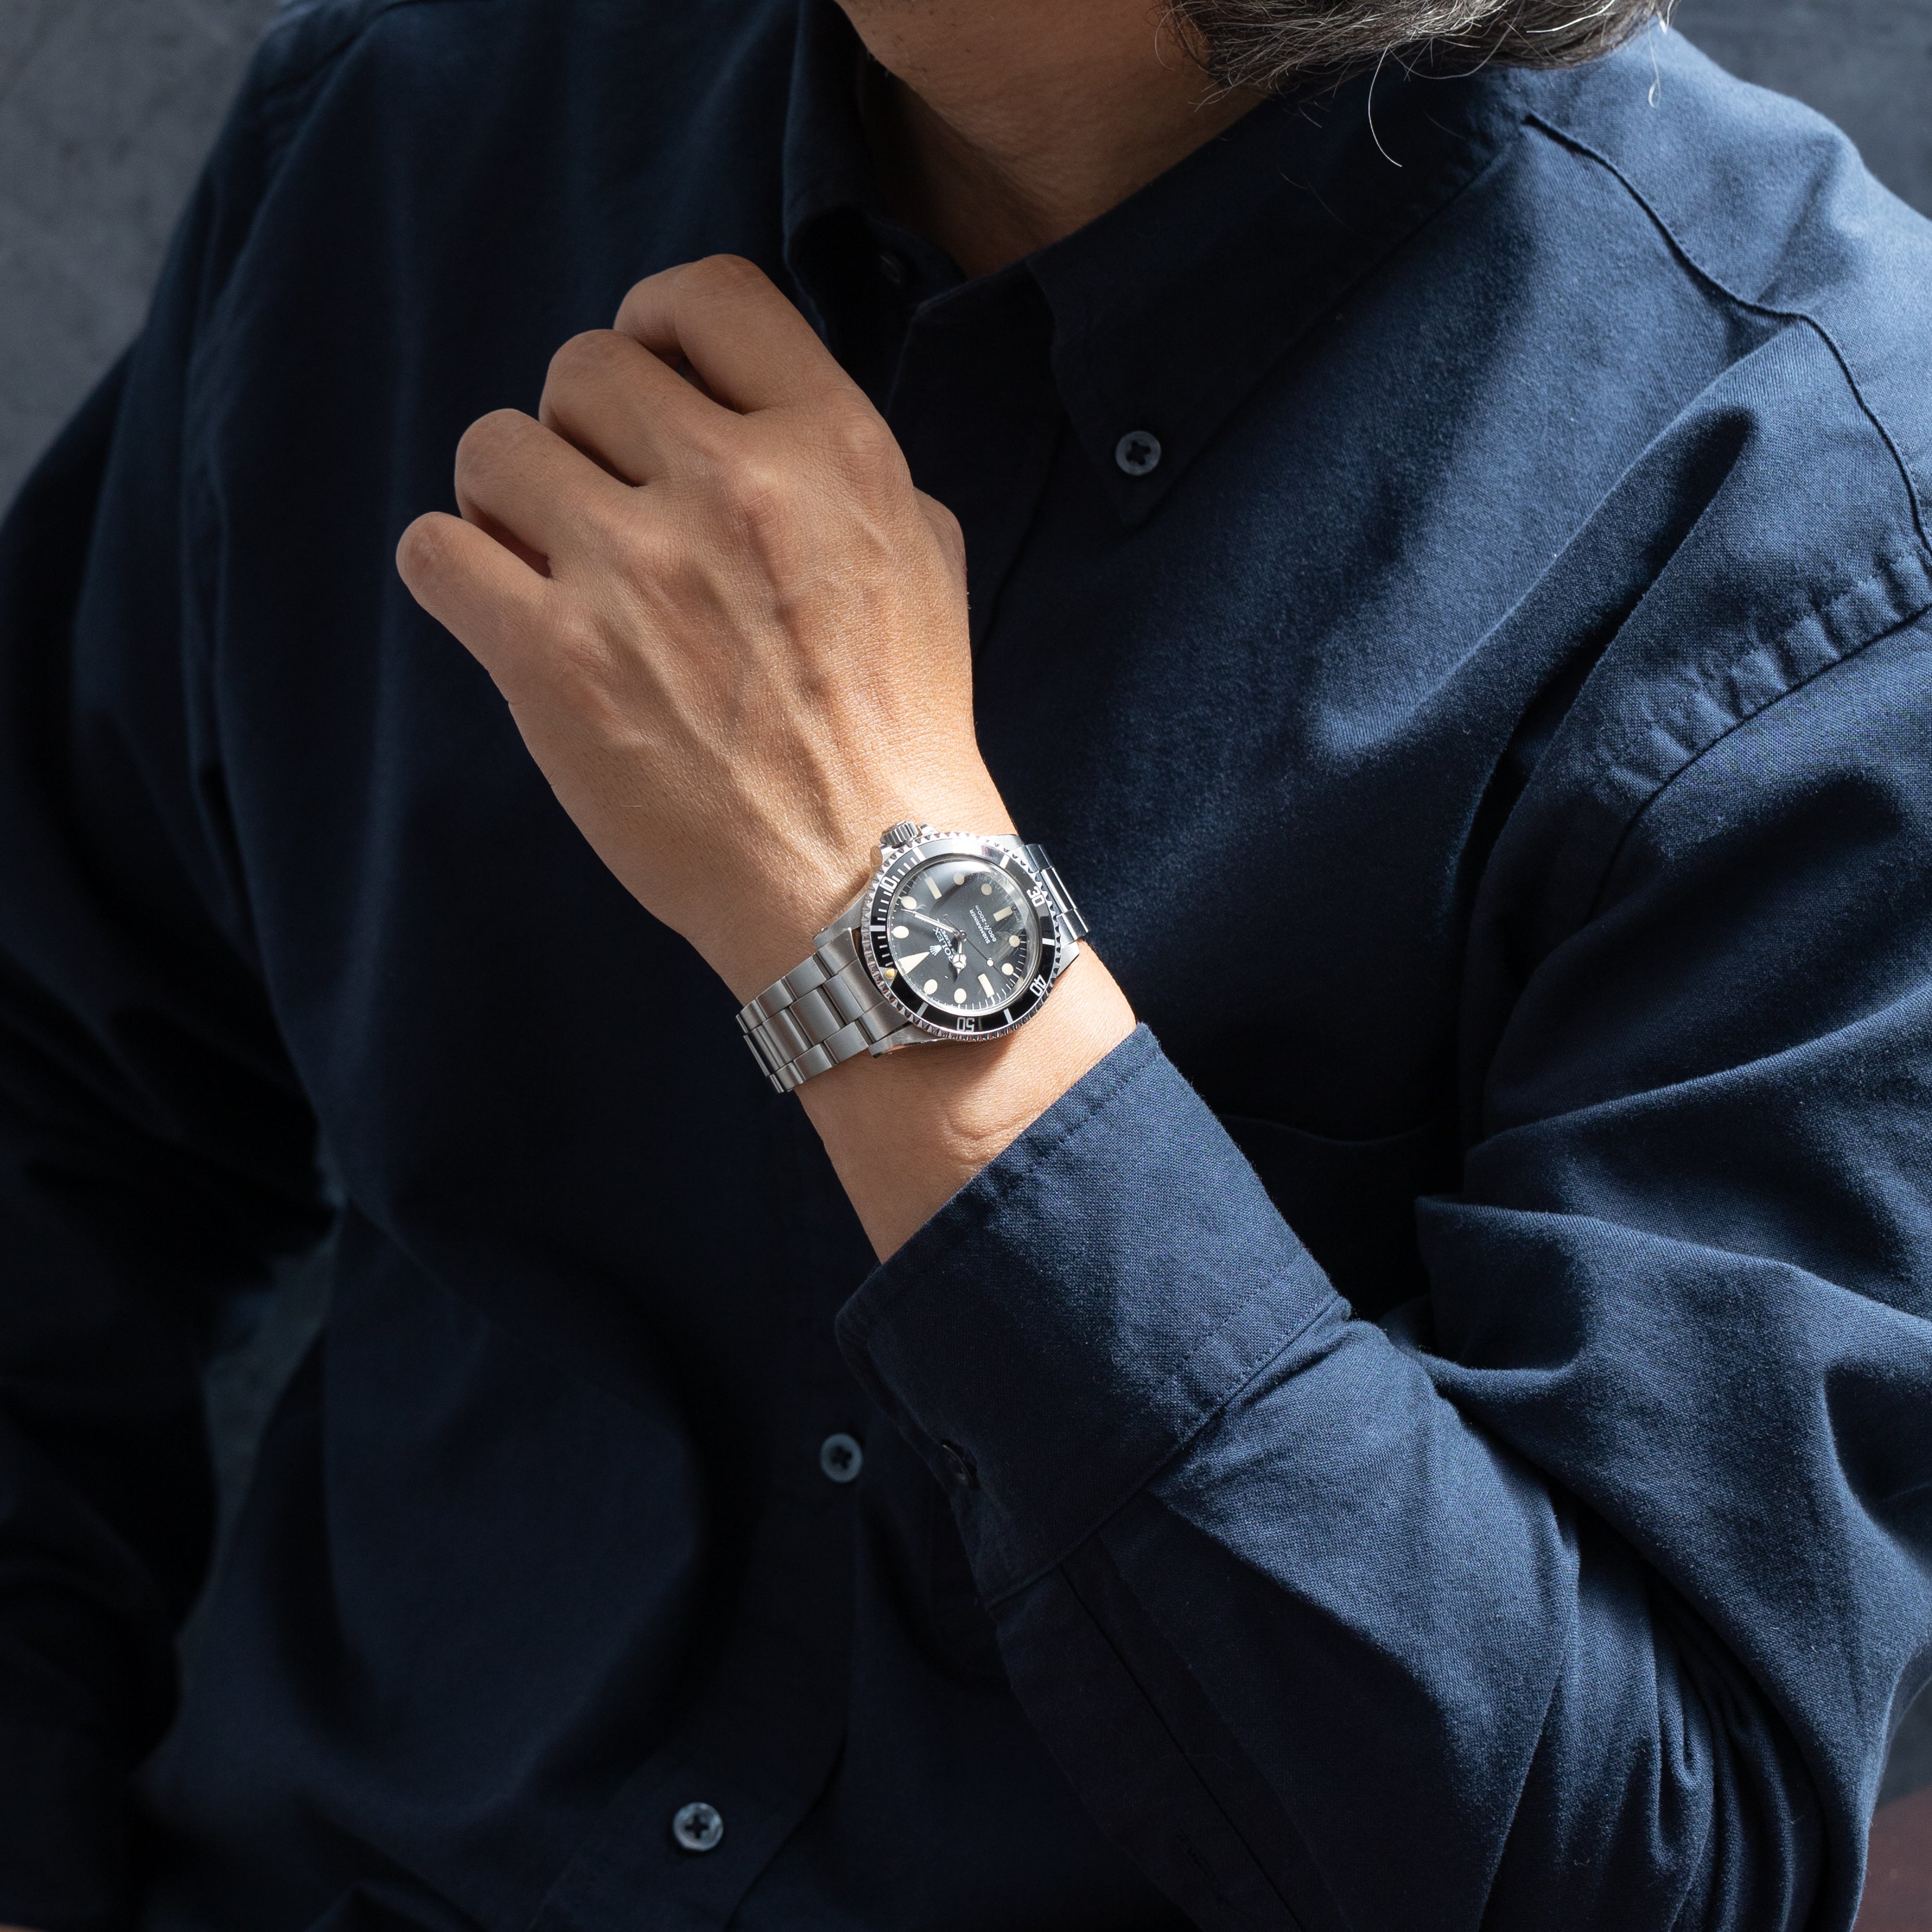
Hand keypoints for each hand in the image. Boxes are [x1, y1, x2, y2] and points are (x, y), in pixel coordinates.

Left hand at [398, 256, 1134, 1254]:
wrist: (868, 888)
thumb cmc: (901, 734)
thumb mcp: (926, 562)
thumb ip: (847, 465)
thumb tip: (760, 415)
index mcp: (835, 450)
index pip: (704, 294)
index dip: (657, 331)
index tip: (649, 394)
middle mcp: (734, 488)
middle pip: (581, 369)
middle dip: (583, 435)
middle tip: (607, 513)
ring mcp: (636, 573)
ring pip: (493, 449)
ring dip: (511, 505)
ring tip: (553, 573)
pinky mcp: (554, 661)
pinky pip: (435, 551)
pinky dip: (455, 576)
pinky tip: (501, 615)